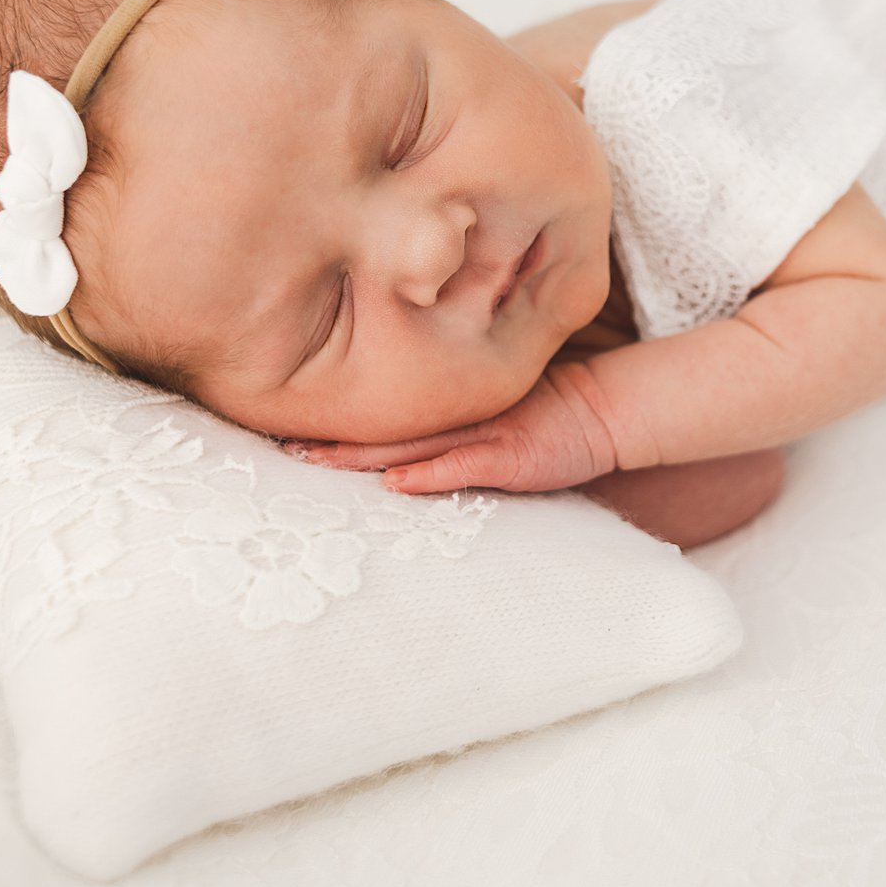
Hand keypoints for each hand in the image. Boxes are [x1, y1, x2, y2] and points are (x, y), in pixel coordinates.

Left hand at [284, 361, 621, 493]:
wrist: (606, 408)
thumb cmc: (549, 411)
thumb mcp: (494, 407)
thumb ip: (453, 418)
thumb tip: (400, 440)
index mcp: (451, 403)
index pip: (385, 408)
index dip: (339, 415)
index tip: (286, 419)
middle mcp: (459, 415)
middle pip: (384, 427)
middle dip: (331, 439)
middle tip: (278, 446)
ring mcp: (484, 434)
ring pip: (411, 444)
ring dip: (361, 457)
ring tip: (312, 462)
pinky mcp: (510, 457)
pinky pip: (463, 466)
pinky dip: (427, 475)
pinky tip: (393, 483)